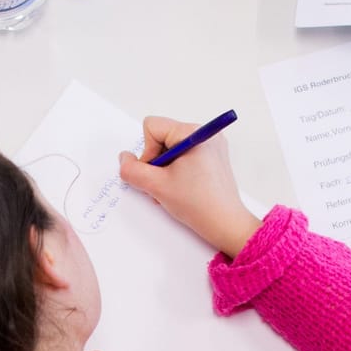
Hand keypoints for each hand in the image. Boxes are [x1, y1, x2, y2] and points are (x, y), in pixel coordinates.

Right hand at [117, 116, 261, 257]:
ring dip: (166, 169)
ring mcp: (211, 144)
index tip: (158, 172)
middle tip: (165, 183)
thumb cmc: (197, 204)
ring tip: (175, 188)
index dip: (147, 151)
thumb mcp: (156, 186)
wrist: (226, 223)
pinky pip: (185, 155)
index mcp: (192, 132)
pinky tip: (183, 187)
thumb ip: (132, 170)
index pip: (152, 126)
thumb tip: (124, 158)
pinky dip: (177, 170)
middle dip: (157, 162)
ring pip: (171, 148)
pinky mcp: (214, 157)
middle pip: (162, 137)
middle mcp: (204, 133)